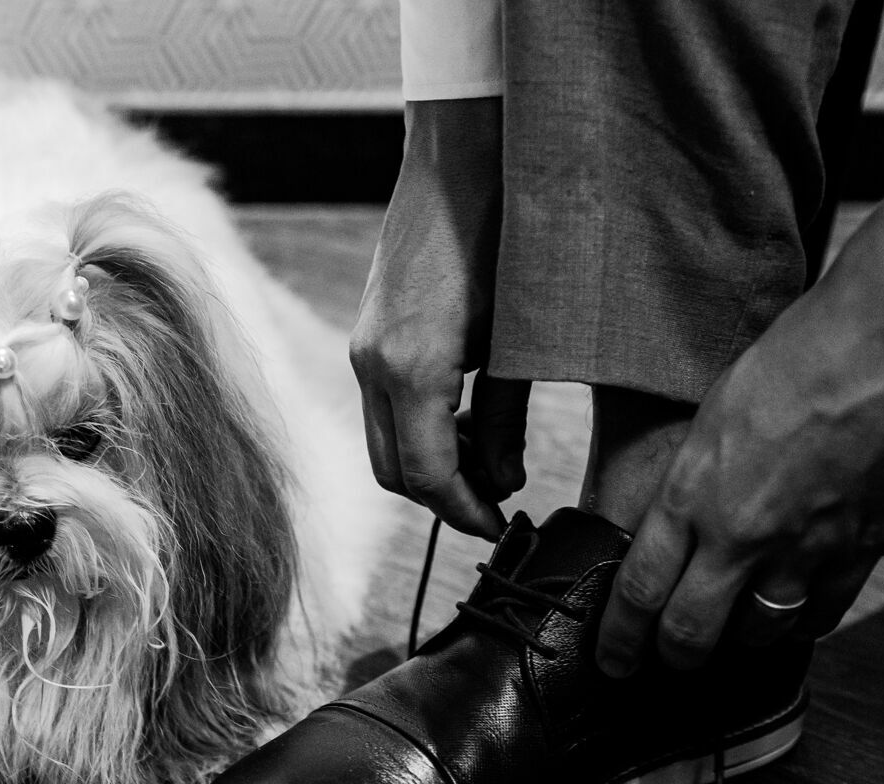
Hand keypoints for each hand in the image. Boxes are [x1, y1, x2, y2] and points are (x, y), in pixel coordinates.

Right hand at [350, 98, 525, 538]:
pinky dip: (419, 429)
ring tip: (487, 458)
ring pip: (385, 442)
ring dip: (430, 464)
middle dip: (444, 498)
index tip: (501, 525)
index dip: (464, 512)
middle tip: (496, 503)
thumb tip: (503, 479)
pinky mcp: (369, 334)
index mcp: (413, 369)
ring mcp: (364, 349)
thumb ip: (504, 416)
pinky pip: (384, 406)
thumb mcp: (518, 337)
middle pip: (395, 471)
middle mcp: (374, 365)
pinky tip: (464, 416)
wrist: (461, 158)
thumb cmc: (504, 236)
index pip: (427, 476)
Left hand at [595, 192, 883, 675]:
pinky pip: (827, 611)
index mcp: (693, 490)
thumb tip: (693, 507)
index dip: (620, 635)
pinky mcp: (867, 547)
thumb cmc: (808, 346)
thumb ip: (703, 471)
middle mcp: (742, 532)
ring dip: (746, 639)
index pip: (637, 588)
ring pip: (762, 632)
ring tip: (740, 632)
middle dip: (676, 657)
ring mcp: (806, 547)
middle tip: (671, 664)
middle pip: (691, 630)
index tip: (612, 656)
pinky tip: (802, 614)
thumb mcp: (723, 406)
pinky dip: (808, 621)